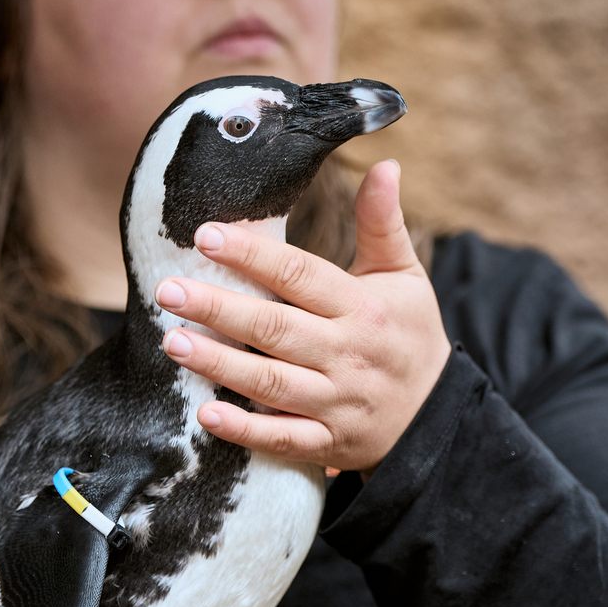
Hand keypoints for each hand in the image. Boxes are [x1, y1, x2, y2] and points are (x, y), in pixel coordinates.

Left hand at [155, 159, 451, 475]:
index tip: (207, 235)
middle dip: (219, 309)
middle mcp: (346, 353)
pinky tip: (207, 413)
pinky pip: (283, 438)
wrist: (437, 418)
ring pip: (272, 383)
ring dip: (220, 364)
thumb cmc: (410, 336)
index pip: (300, 276)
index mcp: (362, 307)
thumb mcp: (405, 276)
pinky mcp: (328, 442)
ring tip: (173, 341)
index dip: (253, 256)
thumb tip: (386, 164)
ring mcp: (336, 402)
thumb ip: (384, 224)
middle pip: (275, 328)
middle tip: (170, 290)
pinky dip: (246, 430)